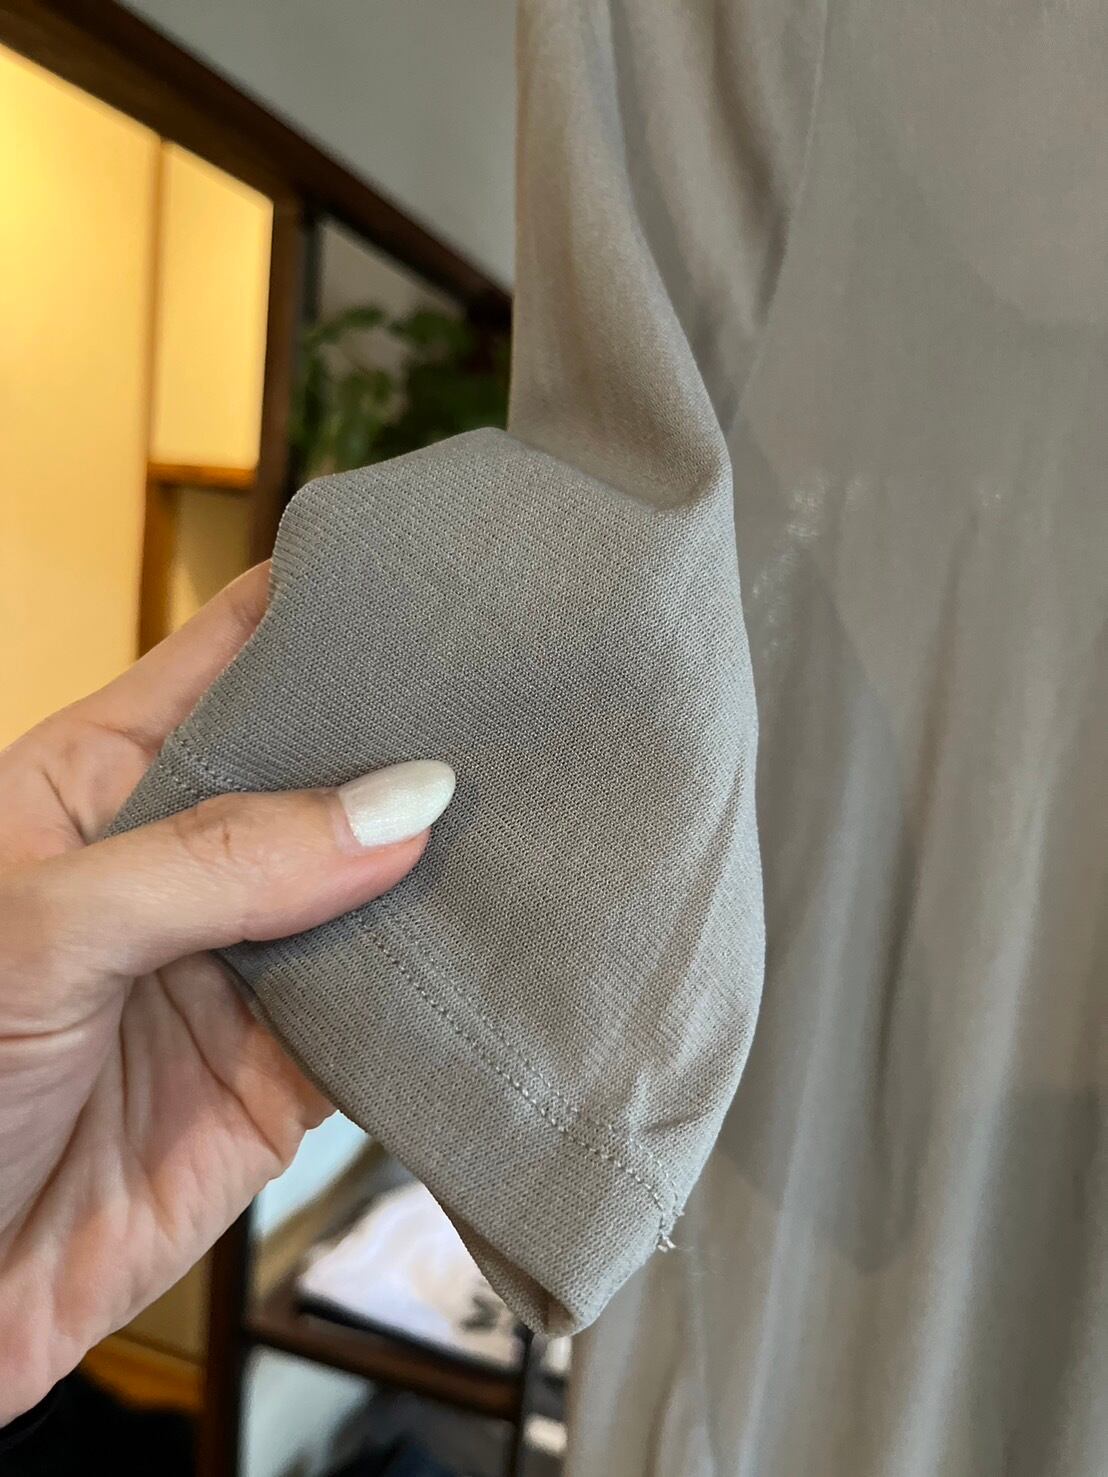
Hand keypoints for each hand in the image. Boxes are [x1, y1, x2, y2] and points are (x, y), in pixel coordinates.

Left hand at [0, 566, 453, 1419]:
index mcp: (105, 781)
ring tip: (562, 793)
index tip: (434, 566)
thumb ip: (220, 859)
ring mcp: (245, 965)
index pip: (231, 655)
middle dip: (417, 734)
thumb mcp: (48, 930)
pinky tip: (521, 933)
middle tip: (536, 688)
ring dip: (450, 860)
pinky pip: (388, 1012)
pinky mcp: (288, 1074)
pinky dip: (451, 986)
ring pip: (374, 887)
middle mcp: (190, 860)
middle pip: (325, 769)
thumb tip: (406, 800)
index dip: (326, 604)